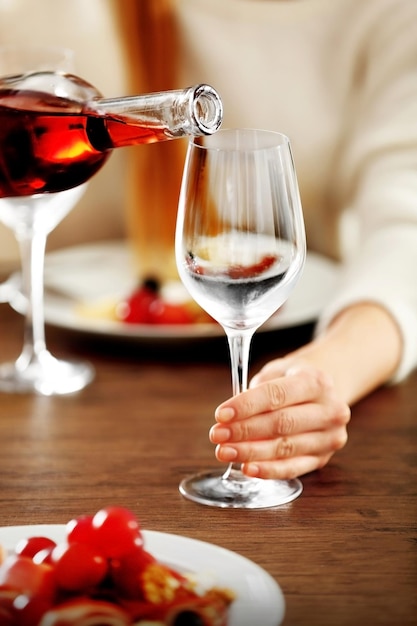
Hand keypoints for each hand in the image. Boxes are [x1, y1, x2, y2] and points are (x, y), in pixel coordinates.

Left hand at [209, 359, 350, 479]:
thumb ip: (258, 390)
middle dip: (244, 431)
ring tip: (225, 452)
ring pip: (285, 448)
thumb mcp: (278, 371)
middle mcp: (329, 410)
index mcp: (316, 381)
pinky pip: (293, 468)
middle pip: (281, 423)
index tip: (221, 415)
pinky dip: (268, 470)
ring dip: (250, 452)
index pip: (277, 394)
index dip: (246, 406)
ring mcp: (329, 436)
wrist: (327, 392)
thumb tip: (230, 417)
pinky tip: (247, 468)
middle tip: (217, 435)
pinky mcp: (323, 458)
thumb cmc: (295, 380)